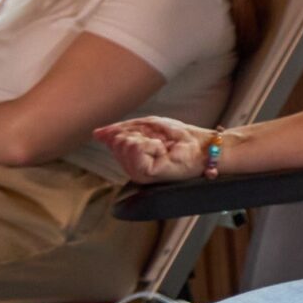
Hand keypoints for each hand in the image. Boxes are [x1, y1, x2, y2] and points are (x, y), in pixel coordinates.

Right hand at [93, 116, 210, 183]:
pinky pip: (136, 148)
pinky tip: (162, 151)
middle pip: (117, 141)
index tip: (153, 137)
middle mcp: (131, 169)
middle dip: (139, 134)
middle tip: (159, 142)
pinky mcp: (147, 174)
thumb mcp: (146, 127)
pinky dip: (151, 144)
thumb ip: (121, 131)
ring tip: (162, 147)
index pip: (113, 139)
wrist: (204, 147)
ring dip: (146, 138)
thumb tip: (97, 134)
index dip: (131, 130)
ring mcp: (138, 174)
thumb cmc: (180, 138)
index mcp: (131, 159)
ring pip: (125, 144)